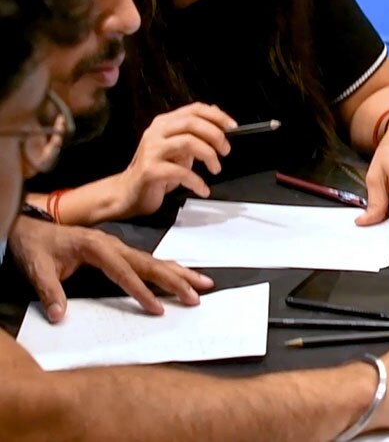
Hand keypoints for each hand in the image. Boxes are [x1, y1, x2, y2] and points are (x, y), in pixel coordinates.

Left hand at [7, 216, 213, 322]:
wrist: (30, 228)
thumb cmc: (36, 247)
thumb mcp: (37, 268)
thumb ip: (50, 292)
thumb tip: (59, 316)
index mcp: (97, 247)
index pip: (124, 273)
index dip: (142, 292)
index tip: (159, 308)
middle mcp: (113, 245)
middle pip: (150, 263)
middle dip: (176, 280)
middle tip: (198, 293)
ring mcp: (118, 246)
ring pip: (154, 260)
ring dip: (179, 272)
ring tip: (203, 282)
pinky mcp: (118, 251)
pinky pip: (148, 260)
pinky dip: (168, 267)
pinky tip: (181, 274)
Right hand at [114, 103, 236, 216]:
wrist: (128, 193)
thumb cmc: (157, 170)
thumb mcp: (178, 148)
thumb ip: (193, 133)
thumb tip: (216, 114)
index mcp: (164, 123)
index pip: (194, 109)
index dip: (216, 115)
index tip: (233, 127)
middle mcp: (156, 132)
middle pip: (191, 123)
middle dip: (215, 135)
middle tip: (226, 151)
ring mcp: (151, 150)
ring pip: (188, 142)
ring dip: (209, 155)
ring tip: (216, 169)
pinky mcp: (150, 170)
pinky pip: (180, 172)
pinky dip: (197, 181)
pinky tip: (203, 189)